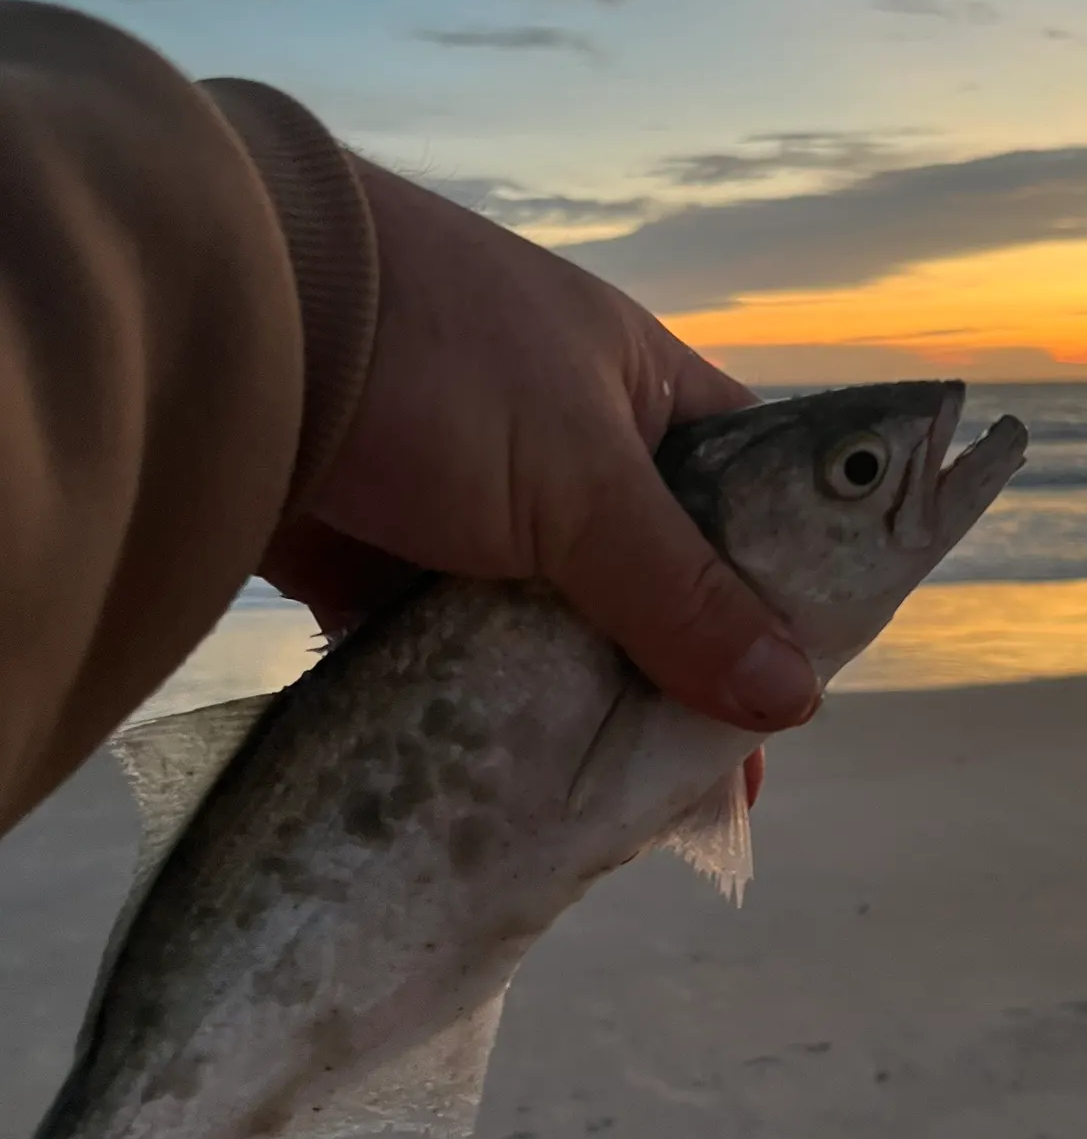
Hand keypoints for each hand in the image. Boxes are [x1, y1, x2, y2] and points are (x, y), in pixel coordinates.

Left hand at [257, 159, 817, 788]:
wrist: (235, 334)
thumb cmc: (444, 367)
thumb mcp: (583, 477)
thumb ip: (683, 590)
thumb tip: (794, 694)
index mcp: (642, 397)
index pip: (751, 498)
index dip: (787, 586)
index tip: (800, 687)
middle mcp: (571, 452)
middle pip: (658, 577)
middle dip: (685, 667)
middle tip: (716, 780)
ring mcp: (479, 511)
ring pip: (562, 623)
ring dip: (588, 696)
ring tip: (632, 804)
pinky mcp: (395, 565)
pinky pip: (466, 652)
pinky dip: (493, 704)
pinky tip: (525, 774)